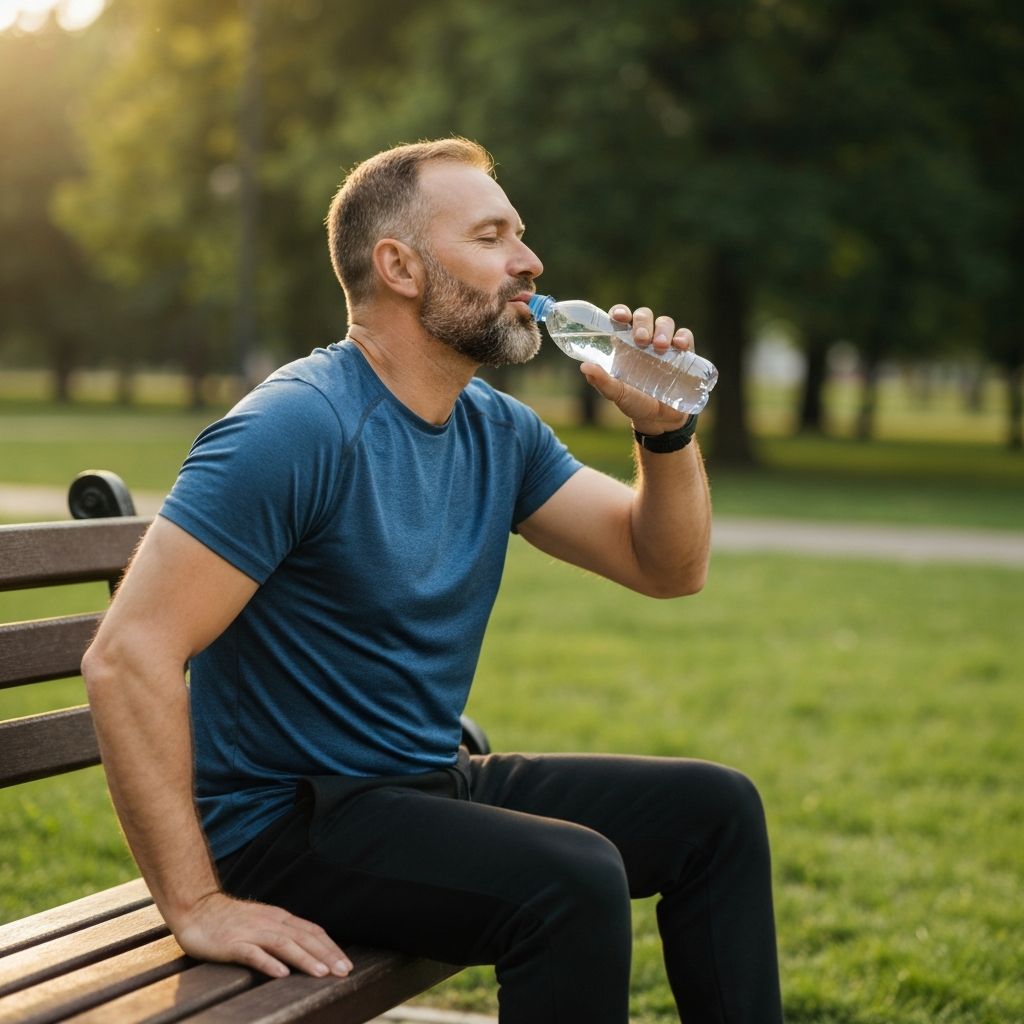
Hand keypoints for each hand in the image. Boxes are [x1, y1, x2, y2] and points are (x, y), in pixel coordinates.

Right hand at [174, 891, 352, 979]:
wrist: (197, 908)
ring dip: (304, 959)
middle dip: (326, 955)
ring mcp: (251, 932)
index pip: (312, 931)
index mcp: (279, 919)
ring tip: (321, 973)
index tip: (346, 963)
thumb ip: (283, 933)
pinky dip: (268, 962)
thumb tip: (308, 948)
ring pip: (283, 944)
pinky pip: (252, 953)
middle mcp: (270, 923)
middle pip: (303, 938)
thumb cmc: (231, 920)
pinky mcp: (231, 943)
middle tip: (344, 971)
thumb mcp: (263, 923)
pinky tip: (280, 973)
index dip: (330, 947)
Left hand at [579, 304, 695, 435]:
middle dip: (643, 323)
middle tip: (641, 340)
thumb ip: (602, 381)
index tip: (620, 317)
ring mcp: (665, 344)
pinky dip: (683, 337)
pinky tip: (680, 346)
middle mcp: (645, 340)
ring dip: (663, 330)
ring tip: (660, 347)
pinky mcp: (684, 353)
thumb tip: (584, 366)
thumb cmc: (635, 403)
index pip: (622, 319)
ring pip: (665, 323)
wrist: (660, 420)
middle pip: (644, 316)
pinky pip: (685, 336)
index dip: (621, 312)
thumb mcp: (617, 394)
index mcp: (625, 344)